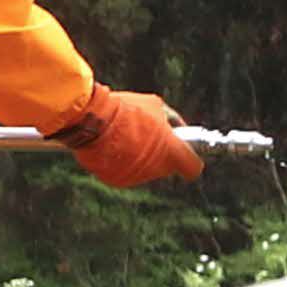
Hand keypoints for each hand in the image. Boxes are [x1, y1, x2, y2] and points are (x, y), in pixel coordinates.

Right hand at [49, 83, 203, 187]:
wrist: (93, 121)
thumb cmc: (127, 110)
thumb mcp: (155, 105)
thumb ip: (170, 119)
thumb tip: (176, 125)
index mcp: (172, 153)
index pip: (193, 167)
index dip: (191, 159)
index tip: (184, 150)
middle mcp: (157, 170)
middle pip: (166, 167)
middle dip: (161, 153)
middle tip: (149, 135)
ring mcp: (137, 178)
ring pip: (145, 169)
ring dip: (141, 157)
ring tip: (126, 135)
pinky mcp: (118, 181)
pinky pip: (125, 171)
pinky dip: (122, 161)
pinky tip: (113, 144)